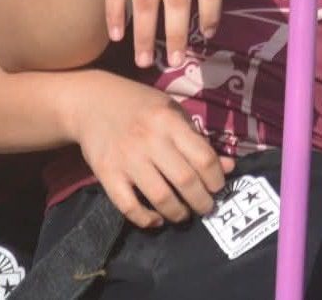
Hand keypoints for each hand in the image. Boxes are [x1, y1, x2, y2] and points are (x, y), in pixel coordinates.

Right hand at [66, 71, 234, 227]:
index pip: (203, 157)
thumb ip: (199, 139)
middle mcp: (150, 140)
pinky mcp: (106, 175)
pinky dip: (145, 218)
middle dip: (201, 200)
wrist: (92, 103)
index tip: (219, 187)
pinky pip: (128, 206)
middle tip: (207, 207)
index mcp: (170, 122)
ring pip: (159, 196)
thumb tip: (229, 167)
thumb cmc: (141, 106)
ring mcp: (127, 159)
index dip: (216, 178)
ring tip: (185, 214)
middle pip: (185, 180)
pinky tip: (157, 220)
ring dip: (177, 212)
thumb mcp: (174, 112)